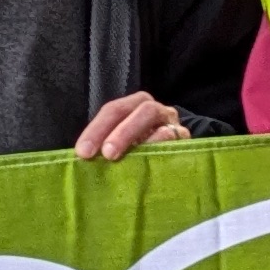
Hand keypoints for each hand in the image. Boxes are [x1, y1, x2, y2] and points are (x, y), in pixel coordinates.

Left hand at [76, 92, 190, 160]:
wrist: (174, 163)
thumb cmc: (137, 154)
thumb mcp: (119, 146)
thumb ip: (105, 146)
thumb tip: (83, 158)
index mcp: (134, 106)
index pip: (114, 110)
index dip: (97, 129)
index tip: (83, 152)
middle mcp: (155, 110)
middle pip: (141, 109)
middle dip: (122, 132)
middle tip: (107, 154)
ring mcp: (173, 124)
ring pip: (160, 121)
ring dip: (143, 139)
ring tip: (127, 159)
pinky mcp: (186, 141)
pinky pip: (177, 140)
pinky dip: (161, 148)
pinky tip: (148, 162)